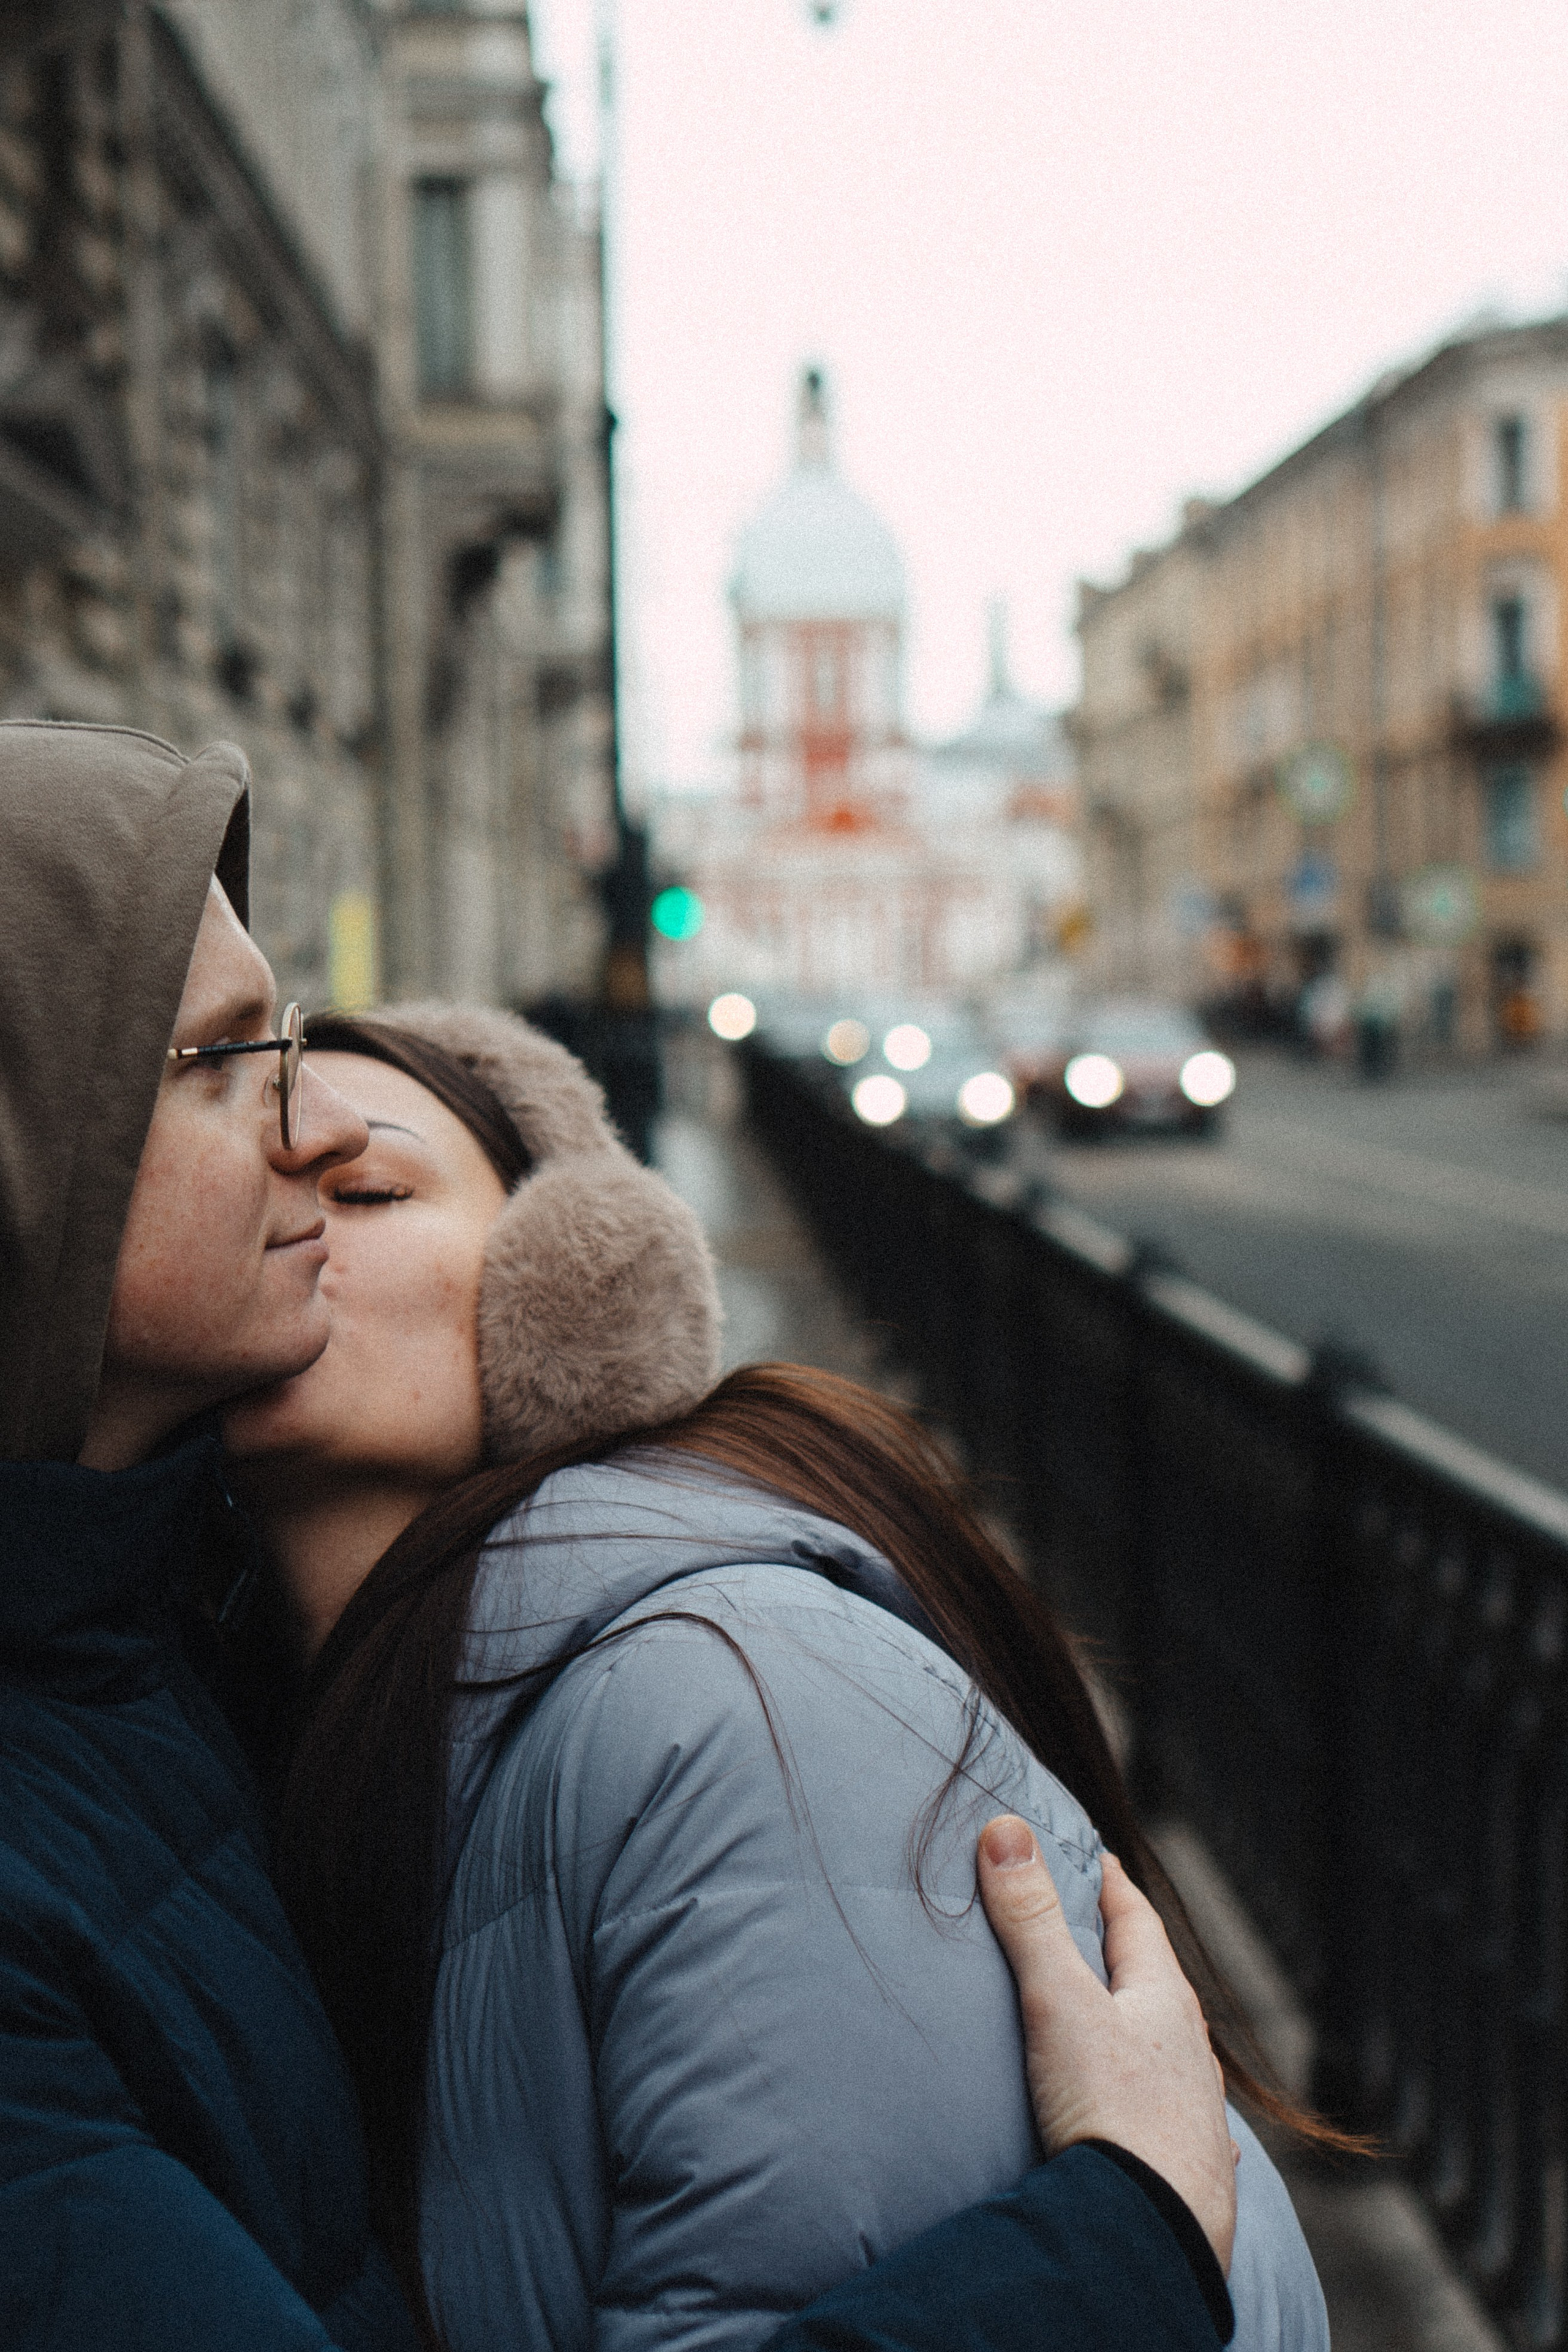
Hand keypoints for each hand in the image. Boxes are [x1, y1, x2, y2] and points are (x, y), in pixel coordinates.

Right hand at [977, 1816, 1237, 2275]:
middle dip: (1126, 1953)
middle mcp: (1188, 2048)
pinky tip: (1163, 2115)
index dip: (1110, 1884)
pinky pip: (1177, 2113)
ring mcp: (1195, 2108)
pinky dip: (1160, 2097)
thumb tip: (1006, 1828)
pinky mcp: (1191, 2164)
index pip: (1136, 1919)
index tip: (1094, 1857)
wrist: (1155, 2232)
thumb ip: (1029, 1920)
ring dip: (1145, 2026)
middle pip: (1155, 1982)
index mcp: (1162, 1999)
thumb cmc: (1111, 2112)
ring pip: (1171, 2048)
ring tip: (1124, 2020)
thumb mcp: (1059, 2004)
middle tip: (1098, 1929)